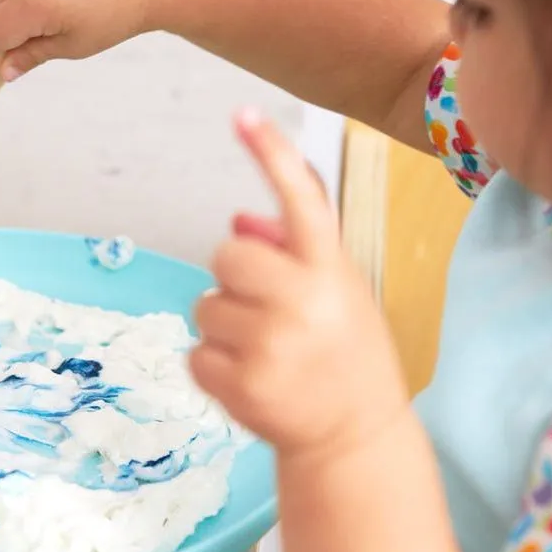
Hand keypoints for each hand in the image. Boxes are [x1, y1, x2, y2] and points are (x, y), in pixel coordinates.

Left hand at [190, 110, 410, 458]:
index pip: (302, 201)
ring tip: (265, 352)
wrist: (356, 436)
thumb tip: (236, 222)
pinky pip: (195, 353)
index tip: (242, 115)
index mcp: (333, 271)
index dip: (272, 156)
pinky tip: (251, 379)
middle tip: (262, 307)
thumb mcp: (339, 292)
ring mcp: (272, 346)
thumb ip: (295, 252)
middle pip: (225, 256)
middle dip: (233, 277)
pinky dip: (213, 365)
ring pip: (204, 307)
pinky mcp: (243, 385)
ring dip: (223, 326)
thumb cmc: (345, 352)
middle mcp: (306, 302)